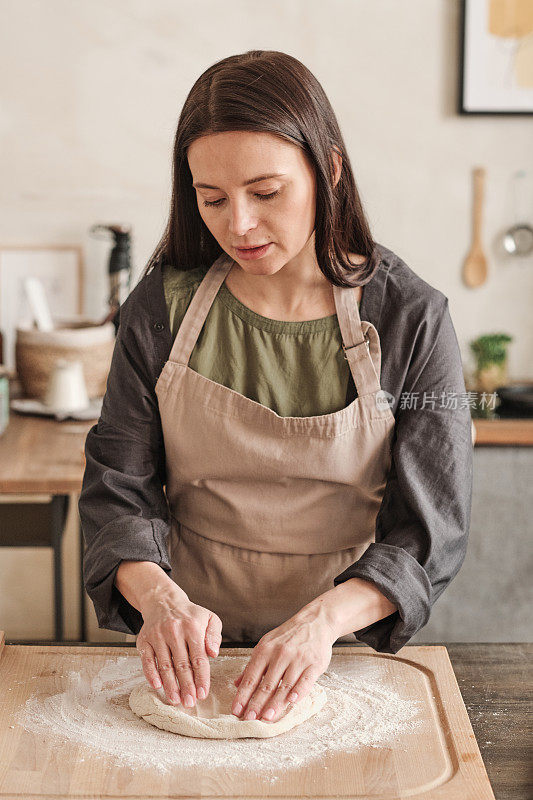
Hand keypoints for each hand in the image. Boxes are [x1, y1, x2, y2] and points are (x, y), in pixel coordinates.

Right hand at [136, 590, 222, 707]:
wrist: (164, 601)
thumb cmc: (190, 615)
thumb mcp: (209, 618)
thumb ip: (214, 636)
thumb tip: (214, 653)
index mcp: (193, 627)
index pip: (199, 658)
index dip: (201, 678)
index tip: (203, 694)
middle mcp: (174, 630)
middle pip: (181, 664)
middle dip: (186, 686)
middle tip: (190, 703)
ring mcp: (157, 635)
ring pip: (165, 665)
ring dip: (170, 685)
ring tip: (175, 700)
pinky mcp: (144, 640)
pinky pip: (147, 660)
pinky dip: (151, 674)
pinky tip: (157, 686)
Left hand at [230, 605, 336, 722]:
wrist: (315, 621)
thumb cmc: (288, 636)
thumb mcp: (267, 644)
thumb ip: (253, 665)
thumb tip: (237, 683)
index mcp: (265, 650)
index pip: (251, 677)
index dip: (243, 695)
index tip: (236, 710)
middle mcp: (280, 654)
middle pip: (266, 684)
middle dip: (256, 704)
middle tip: (249, 719)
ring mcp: (298, 659)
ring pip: (284, 685)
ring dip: (275, 703)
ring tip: (266, 717)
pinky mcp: (314, 664)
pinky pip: (305, 681)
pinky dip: (298, 691)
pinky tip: (291, 701)